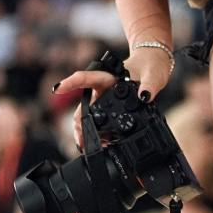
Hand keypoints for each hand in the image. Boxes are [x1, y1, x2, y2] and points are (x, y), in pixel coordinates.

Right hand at [54, 48, 171, 146]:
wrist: (153, 65)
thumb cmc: (151, 65)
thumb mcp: (154, 74)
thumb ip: (150, 84)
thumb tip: (145, 96)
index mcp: (108, 76)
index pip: (86, 78)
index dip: (71, 83)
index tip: (58, 89)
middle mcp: (102, 89)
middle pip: (82, 106)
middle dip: (78, 124)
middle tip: (81, 141)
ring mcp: (104, 99)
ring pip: (86, 117)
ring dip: (84, 131)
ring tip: (87, 147)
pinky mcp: (109, 108)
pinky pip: (97, 122)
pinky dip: (96, 134)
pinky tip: (100, 144)